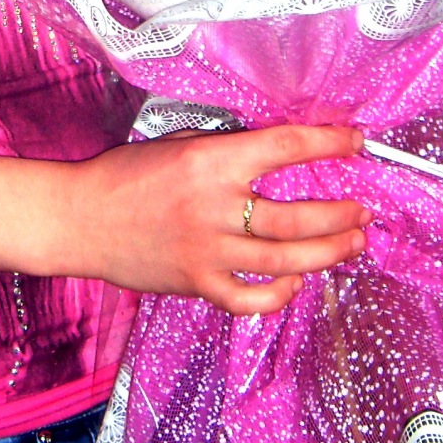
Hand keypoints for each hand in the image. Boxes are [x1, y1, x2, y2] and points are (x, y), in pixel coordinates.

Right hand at [68, 124, 368, 315]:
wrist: (80, 217)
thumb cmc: (126, 175)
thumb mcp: (180, 145)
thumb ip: (228, 152)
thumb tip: (282, 155)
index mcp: (211, 160)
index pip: (286, 147)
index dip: (330, 144)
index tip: (356, 143)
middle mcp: (214, 206)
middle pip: (298, 217)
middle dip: (341, 214)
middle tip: (363, 210)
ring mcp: (207, 251)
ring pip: (286, 261)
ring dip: (328, 253)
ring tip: (352, 244)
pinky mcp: (195, 284)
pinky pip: (251, 299)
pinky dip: (280, 295)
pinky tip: (295, 283)